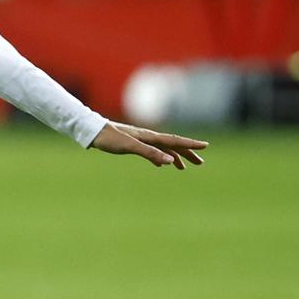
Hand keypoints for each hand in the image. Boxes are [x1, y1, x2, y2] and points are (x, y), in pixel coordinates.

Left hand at [89, 121, 207, 169]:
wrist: (92, 131)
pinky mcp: (132, 144)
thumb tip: (170, 161)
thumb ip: (150, 153)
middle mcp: (147, 137)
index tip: (205, 146)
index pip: (174, 140)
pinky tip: (161, 164)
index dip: (190, 144)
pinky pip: (152, 151)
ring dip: (175, 156)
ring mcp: (141, 140)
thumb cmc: (110, 138)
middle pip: (172, 145)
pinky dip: (160, 157)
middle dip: (187, 153)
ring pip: (163, 148)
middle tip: (200, 162)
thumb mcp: (130, 147)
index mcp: (149, 136)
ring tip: (184, 167)